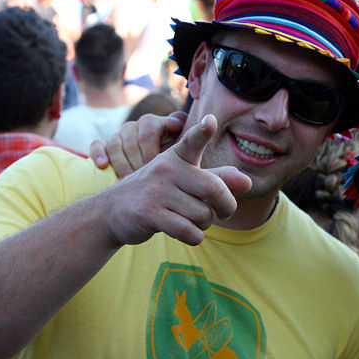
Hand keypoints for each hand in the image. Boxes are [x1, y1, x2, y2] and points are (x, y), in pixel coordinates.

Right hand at [90, 111, 187, 177]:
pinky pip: (98, 144)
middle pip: (132, 138)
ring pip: (116, 142)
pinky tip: (103, 165)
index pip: (150, 128)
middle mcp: (138, 126)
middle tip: (142, 178)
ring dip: (122, 163)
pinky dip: (99, 154)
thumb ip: (190, 142)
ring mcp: (121, 134)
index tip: (153, 165)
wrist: (153, 181)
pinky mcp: (105, 144)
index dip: (150, 149)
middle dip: (138, 160)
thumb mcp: (184, 157)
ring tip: (127, 179)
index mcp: (157, 124)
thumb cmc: (175, 169)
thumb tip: (183, 123)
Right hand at [102, 114, 250, 246]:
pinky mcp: (149, 213)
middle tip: (224, 212)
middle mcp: (166, 169)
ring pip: (203, 215)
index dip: (202, 132)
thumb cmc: (158, 194)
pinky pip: (189, 231)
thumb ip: (216, 179)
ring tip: (192, 220)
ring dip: (205, 225)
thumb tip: (247, 181)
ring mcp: (156, 191)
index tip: (211, 120)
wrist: (111, 212)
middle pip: (215, 189)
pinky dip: (195, 237)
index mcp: (176, 158)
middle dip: (226, 207)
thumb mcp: (185, 181)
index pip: (192, 142)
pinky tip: (187, 233)